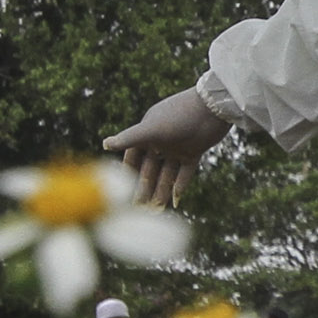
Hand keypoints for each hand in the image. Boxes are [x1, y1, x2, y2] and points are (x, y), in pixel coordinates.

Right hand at [107, 86, 230, 205]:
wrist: (213, 107)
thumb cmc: (179, 115)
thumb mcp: (153, 129)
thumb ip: (129, 138)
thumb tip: (104, 144)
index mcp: (147, 133)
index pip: (133, 158)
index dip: (129, 174)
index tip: (123, 192)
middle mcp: (161, 142)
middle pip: (150, 169)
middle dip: (145, 188)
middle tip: (139, 209)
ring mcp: (177, 148)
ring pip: (166, 174)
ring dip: (161, 191)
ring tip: (155, 210)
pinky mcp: (193, 152)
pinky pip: (184, 173)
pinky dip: (180, 186)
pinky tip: (175, 202)